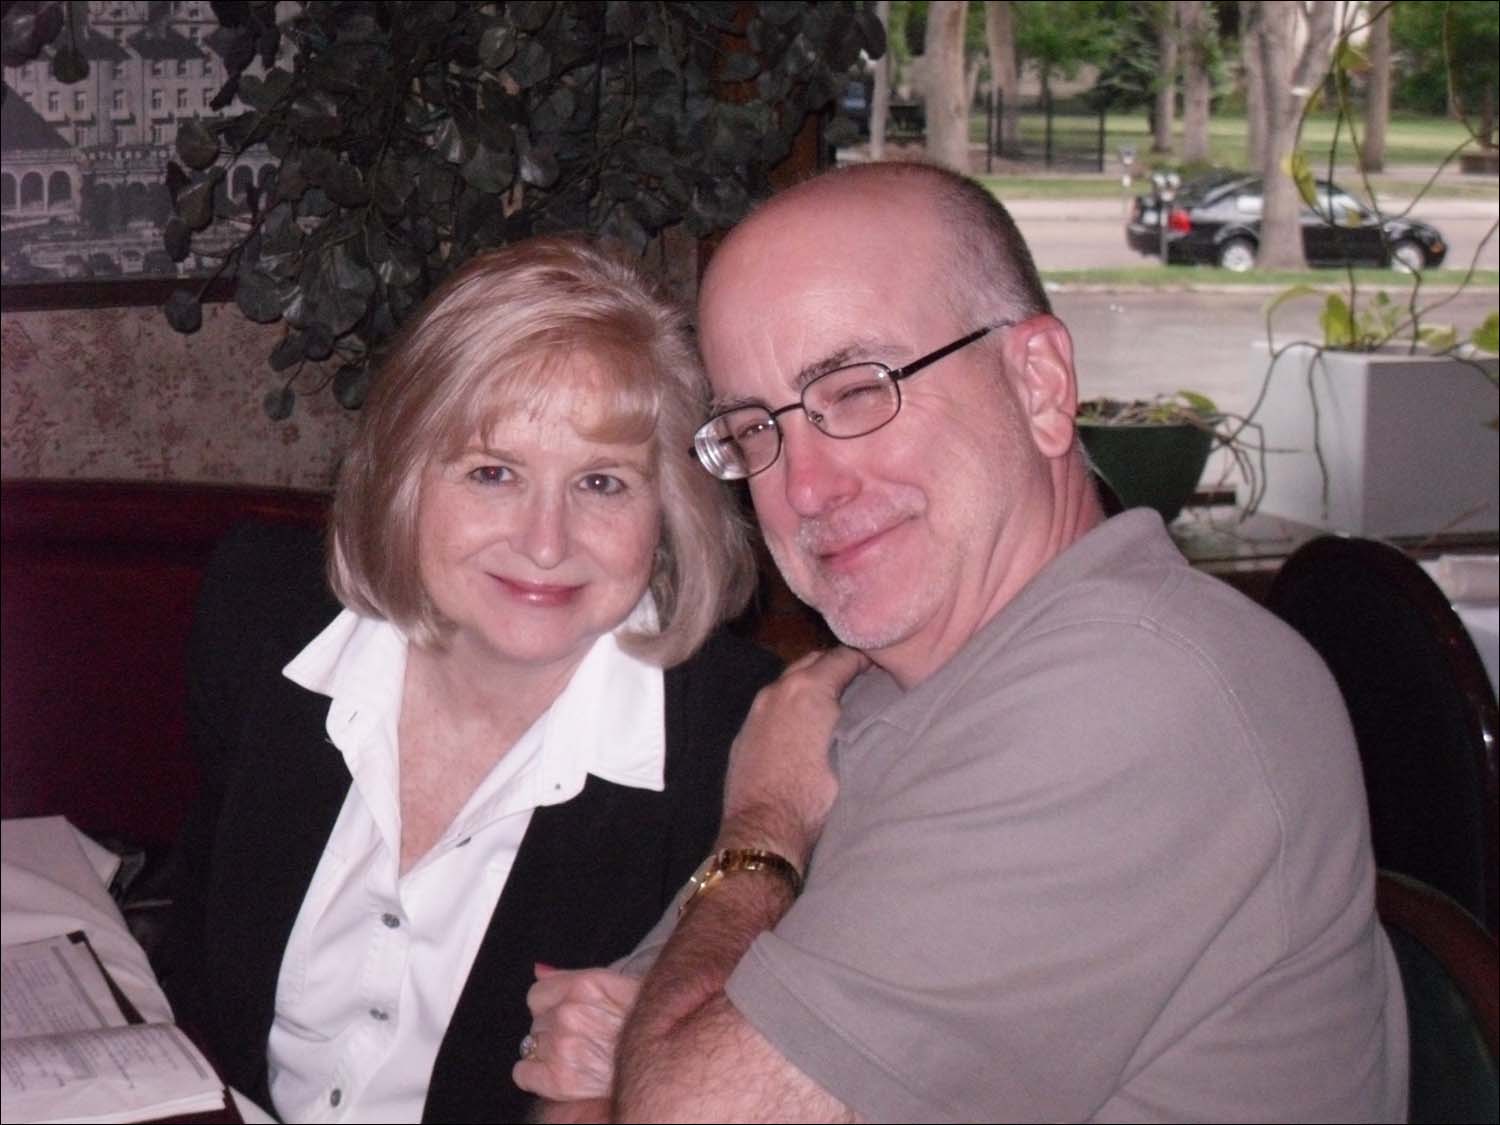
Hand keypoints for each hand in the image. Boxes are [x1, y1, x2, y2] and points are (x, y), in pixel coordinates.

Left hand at [513, 964, 639, 1102]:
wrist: (669, 1062)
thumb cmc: (646, 1020)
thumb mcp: (617, 986)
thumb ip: (572, 977)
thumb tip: (538, 970)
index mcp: (584, 986)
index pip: (537, 994)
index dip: (550, 1006)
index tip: (564, 1015)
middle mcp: (569, 1013)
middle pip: (537, 1021)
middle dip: (554, 1029)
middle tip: (582, 1038)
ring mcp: (562, 1047)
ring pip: (531, 1045)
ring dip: (549, 1051)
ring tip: (579, 1056)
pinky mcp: (558, 1080)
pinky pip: (523, 1073)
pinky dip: (535, 1075)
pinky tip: (559, 1072)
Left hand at [719, 647, 869, 867]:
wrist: (765, 829)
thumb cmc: (815, 795)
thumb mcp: (852, 753)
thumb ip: (859, 719)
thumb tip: (872, 708)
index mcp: (808, 688)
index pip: (842, 656)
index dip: (865, 658)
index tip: (882, 665)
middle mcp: (778, 690)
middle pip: (812, 661)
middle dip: (836, 665)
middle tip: (860, 679)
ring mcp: (756, 710)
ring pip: (789, 682)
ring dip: (811, 684)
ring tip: (833, 702)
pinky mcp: (744, 732)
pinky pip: (772, 706)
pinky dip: (790, 706)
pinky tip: (802, 726)